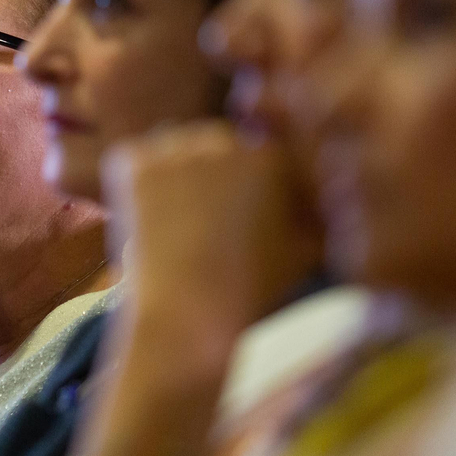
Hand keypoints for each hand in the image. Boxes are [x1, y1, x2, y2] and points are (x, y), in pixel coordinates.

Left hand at [103, 119, 321, 337]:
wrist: (190, 315)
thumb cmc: (250, 291)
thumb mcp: (305, 249)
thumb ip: (318, 208)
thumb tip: (324, 189)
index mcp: (272, 155)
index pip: (255, 151)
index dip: (242, 185)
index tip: (231, 217)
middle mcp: (226, 139)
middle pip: (214, 145)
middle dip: (209, 175)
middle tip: (198, 224)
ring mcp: (176, 147)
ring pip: (173, 149)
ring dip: (172, 174)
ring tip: (174, 226)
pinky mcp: (134, 161)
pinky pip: (132, 159)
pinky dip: (133, 183)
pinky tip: (146, 219)